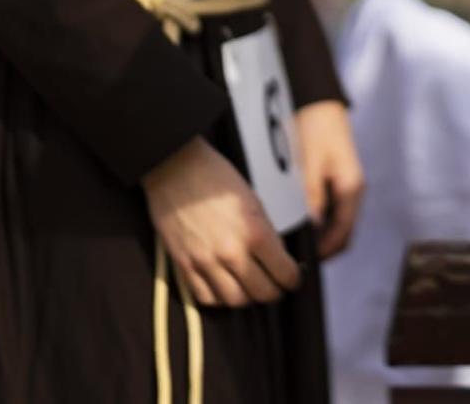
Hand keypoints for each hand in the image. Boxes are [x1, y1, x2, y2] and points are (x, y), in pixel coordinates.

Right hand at [143, 137, 300, 306]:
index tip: (294, 278)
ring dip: (248, 298)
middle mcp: (231, 252)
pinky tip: (225, 287)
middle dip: (275, 292)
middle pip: (262, 293)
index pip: (284, 273)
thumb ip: (266, 232)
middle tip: (277, 285)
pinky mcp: (183, 265)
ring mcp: (205, 262)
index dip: (294, 279)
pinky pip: (205, 297)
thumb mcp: (254, 201)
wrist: (175, 168)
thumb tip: (278, 257)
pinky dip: (219, 297)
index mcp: (255, 232)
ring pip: (235, 301)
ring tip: (251, 287)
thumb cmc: (217, 178)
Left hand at [295, 100, 363, 259]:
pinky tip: (293, 222)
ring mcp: (344, 187)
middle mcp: (352, 191)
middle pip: (341, 233)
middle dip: (320, 249)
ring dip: (316, 236)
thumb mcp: (308, 165)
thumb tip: (311, 233)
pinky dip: (314, 222)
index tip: (299, 265)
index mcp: (352, 189)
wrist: (315, 100)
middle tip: (290, 260)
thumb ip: (311, 199)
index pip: (343, 235)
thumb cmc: (312, 128)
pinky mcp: (334, 181)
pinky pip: (327, 211)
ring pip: (334, 224)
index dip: (324, 254)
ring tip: (289, 244)